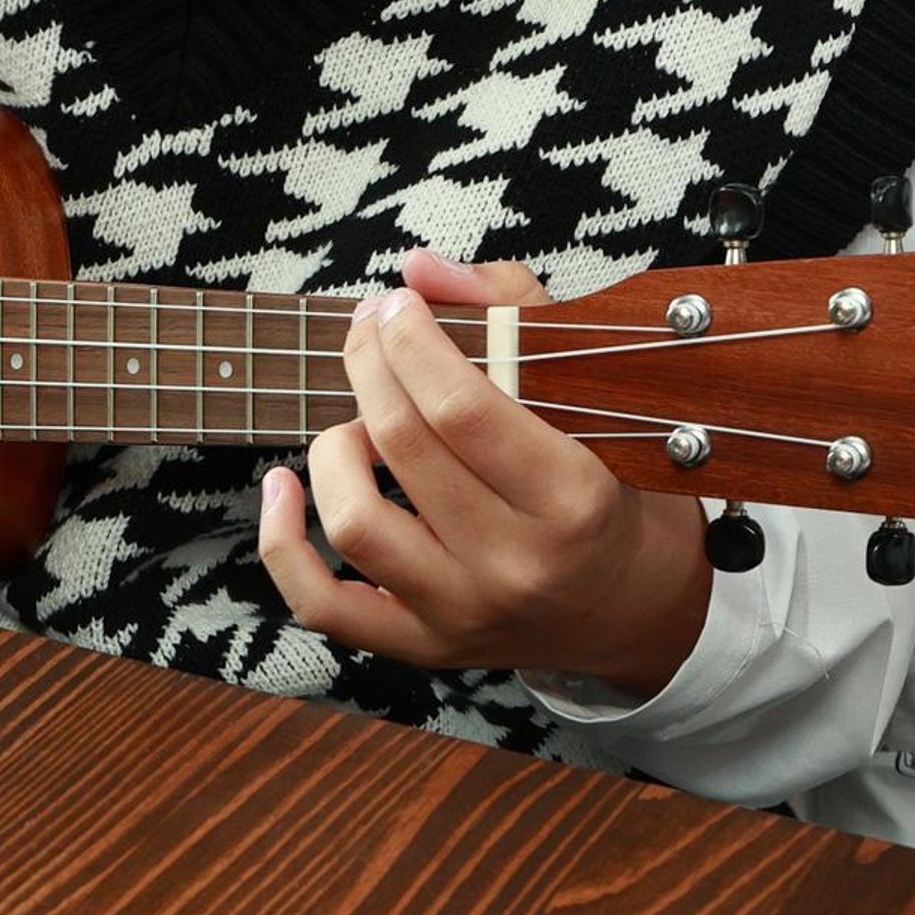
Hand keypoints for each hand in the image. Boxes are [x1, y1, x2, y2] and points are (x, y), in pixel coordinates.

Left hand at [257, 247, 711, 691]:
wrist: (631, 605)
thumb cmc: (609, 487)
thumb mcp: (591, 392)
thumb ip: (510, 309)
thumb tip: (418, 268)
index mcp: (573, 497)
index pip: (462, 407)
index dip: (412, 341)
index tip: (398, 304)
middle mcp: (516, 564)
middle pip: (404, 446)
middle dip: (370, 365)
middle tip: (370, 331)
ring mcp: (463, 612)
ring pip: (355, 523)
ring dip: (334, 445)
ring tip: (356, 419)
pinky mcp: (422, 646)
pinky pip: (322, 604)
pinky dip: (284, 542)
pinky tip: (284, 484)